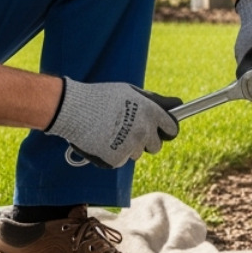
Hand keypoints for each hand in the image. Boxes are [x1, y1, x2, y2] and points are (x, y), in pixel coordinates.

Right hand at [46, 79, 181, 168]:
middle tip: (129, 130)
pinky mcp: (115, 159)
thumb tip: (178, 103)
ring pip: (137, 153)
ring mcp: (130, 147)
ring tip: (110, 131)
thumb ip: (155, 101)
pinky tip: (101, 140)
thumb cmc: (102, 97)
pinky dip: (112, 154)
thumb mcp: (131, 92)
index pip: (172, 129)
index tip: (162, 130)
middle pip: (156, 146)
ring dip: (127, 146)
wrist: (73, 109)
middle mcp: (144, 131)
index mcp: (151, 113)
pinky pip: (120, 160)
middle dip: (146, 141)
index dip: (166, 130)